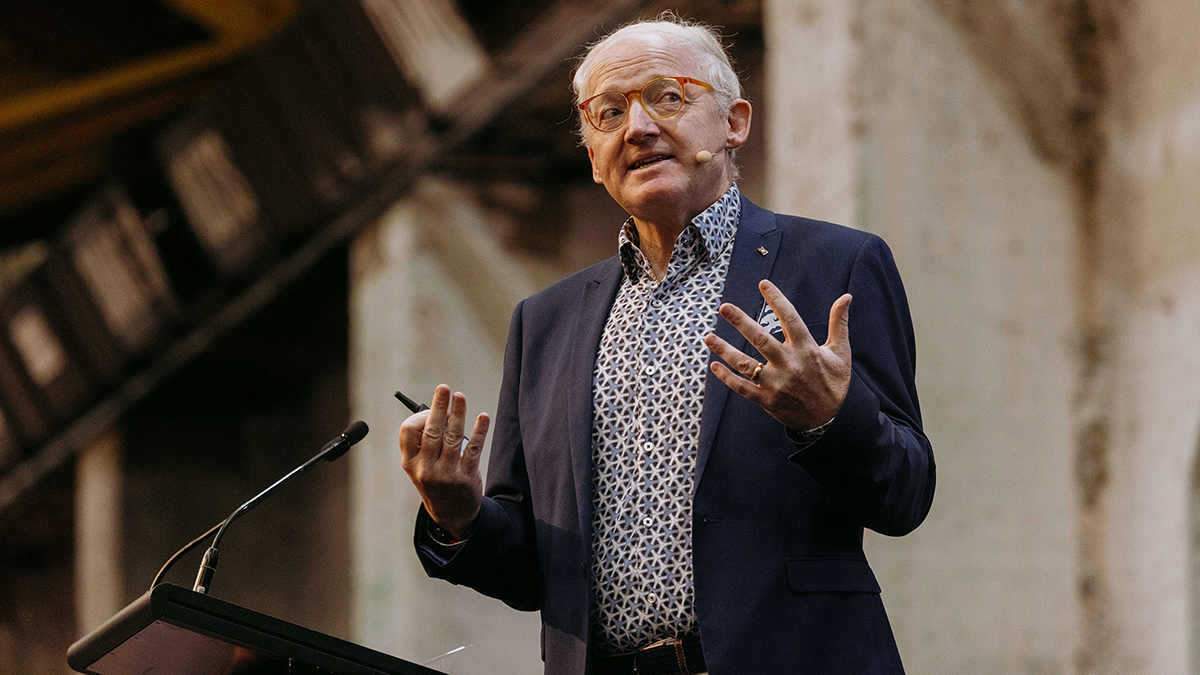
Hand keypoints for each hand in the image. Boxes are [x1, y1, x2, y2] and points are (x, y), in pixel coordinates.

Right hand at [398, 385, 489, 539]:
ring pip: (453, 437)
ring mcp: (446, 474)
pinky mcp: (466, 477)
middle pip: (431, 430)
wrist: (451, 514)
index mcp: (410, 463)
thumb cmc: (436, 480)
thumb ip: (424, 442)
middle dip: (438, 406)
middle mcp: (425, 469)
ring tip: (460, 397)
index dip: (420, 416)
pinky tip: (483, 417)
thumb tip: (438, 409)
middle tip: (444, 388)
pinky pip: (473, 449)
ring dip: (458, 413)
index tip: (432, 410)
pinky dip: (479, 431)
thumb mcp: (420, 466)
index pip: (408, 432)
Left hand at [704, 280, 851, 431]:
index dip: (777, 301)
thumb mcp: (841, 353)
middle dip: (741, 322)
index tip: (764, 284)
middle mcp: (789, 365)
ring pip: (746, 364)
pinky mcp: (766, 400)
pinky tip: (714, 366)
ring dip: (725, 350)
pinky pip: (742, 388)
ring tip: (708, 337)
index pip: (790, 319)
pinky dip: (727, 378)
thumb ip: (839, 324)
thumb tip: (846, 297)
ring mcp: (776, 384)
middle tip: (724, 307)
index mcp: (807, 350)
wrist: (828, 421)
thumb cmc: (834, 383)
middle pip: (761, 339)